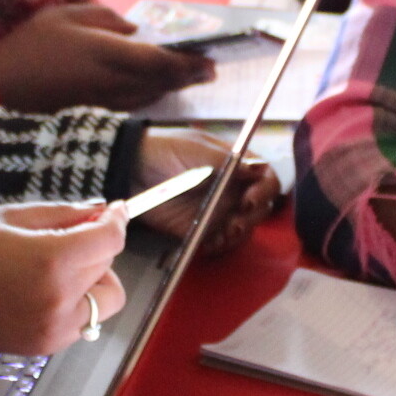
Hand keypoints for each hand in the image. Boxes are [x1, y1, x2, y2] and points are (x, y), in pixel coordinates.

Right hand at [0, 3, 211, 110]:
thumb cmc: (29, 46)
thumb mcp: (65, 15)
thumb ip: (105, 18)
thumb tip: (134, 29)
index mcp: (107, 55)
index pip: (160, 61)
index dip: (188, 63)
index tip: (209, 60)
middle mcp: (112, 83)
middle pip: (161, 82)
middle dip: (188, 77)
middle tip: (209, 71)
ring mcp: (103, 103)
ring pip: (149, 97)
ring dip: (171, 88)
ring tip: (188, 79)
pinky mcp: (93, 114)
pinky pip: (132, 106)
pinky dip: (149, 97)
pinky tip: (154, 90)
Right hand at [0, 201, 130, 354]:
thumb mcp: (12, 216)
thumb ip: (65, 213)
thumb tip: (102, 210)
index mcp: (51, 260)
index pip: (111, 240)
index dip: (115, 220)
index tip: (113, 211)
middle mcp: (60, 298)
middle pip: (108, 267)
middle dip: (96, 248)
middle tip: (67, 238)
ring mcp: (54, 328)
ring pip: (104, 300)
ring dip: (91, 280)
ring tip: (55, 269)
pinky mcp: (45, 346)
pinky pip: (82, 321)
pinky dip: (75, 304)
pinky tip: (41, 291)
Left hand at [133, 127, 279, 251]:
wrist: (130, 169)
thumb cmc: (165, 151)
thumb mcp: (195, 150)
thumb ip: (226, 161)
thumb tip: (257, 169)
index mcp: (236, 166)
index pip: (265, 179)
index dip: (265, 190)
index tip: (251, 199)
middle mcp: (232, 189)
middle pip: (260, 208)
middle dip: (252, 217)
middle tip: (235, 223)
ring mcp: (218, 211)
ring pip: (243, 228)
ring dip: (238, 234)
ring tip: (223, 235)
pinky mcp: (201, 228)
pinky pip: (220, 242)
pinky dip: (220, 245)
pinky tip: (210, 244)